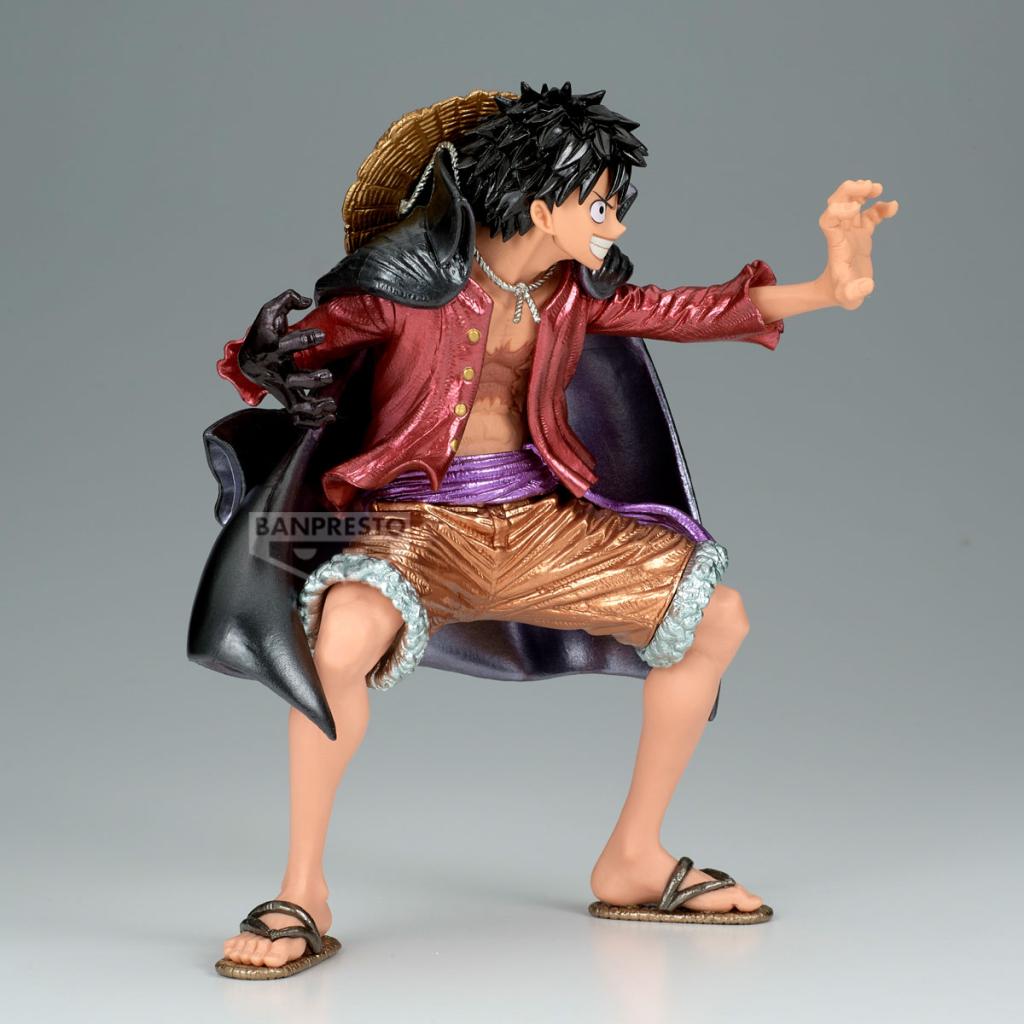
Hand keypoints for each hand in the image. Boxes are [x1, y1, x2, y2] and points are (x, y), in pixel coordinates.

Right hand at [240, 290, 336, 427]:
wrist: (248, 361)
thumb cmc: (262, 334)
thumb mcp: (269, 311)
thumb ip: (287, 299)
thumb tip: (306, 300)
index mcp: (270, 348)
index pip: (285, 345)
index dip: (303, 339)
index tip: (321, 335)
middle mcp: (275, 371)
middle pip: (292, 380)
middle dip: (311, 379)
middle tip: (329, 375)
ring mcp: (281, 387)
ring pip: (296, 404)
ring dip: (314, 406)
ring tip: (331, 403)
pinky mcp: (287, 399)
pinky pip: (299, 416)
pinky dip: (314, 420)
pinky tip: (331, 416)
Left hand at [817, 180, 899, 309]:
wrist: (841, 293)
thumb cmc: (842, 294)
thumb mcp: (847, 297)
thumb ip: (854, 292)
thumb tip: (867, 286)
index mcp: (836, 244)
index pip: (828, 220)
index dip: (838, 210)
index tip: (855, 208)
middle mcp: (841, 233)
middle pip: (837, 202)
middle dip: (850, 191)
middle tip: (868, 186)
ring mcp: (851, 232)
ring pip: (853, 203)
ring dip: (863, 192)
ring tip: (878, 188)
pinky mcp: (862, 234)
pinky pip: (870, 214)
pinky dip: (880, 207)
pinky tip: (893, 207)